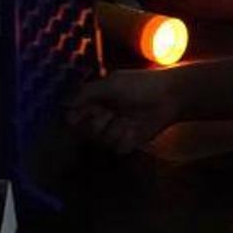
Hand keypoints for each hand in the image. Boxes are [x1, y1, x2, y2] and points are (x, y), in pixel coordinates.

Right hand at [64, 68, 179, 153]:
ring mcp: (115, 129)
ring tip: (129, 120)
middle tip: (112, 113)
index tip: (75, 118)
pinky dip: (126, 140)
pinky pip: (118, 148)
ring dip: (115, 130)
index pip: (75, 114)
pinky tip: (136, 129)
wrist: (170, 97)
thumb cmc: (141, 85)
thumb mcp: (111, 85)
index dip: (74, 117)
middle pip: (87, 131)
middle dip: (99, 123)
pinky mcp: (128, 142)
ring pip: (102, 141)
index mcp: (96, 100)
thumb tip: (62, 102)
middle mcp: (103, 116)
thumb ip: (86, 93)